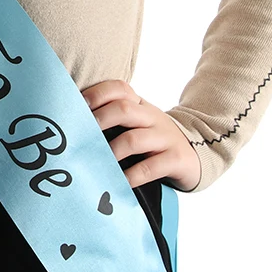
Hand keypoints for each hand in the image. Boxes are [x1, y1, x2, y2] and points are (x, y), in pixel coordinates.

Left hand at [81, 79, 200, 191]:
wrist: (197, 152)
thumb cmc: (154, 139)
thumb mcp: (137, 122)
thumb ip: (113, 120)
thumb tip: (73, 128)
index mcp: (139, 104)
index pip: (118, 88)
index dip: (97, 94)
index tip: (76, 107)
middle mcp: (151, 117)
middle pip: (123, 109)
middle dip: (99, 120)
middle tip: (80, 136)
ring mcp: (164, 137)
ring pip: (134, 139)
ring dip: (112, 151)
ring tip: (97, 163)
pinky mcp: (175, 159)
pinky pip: (151, 167)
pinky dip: (132, 176)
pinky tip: (119, 183)